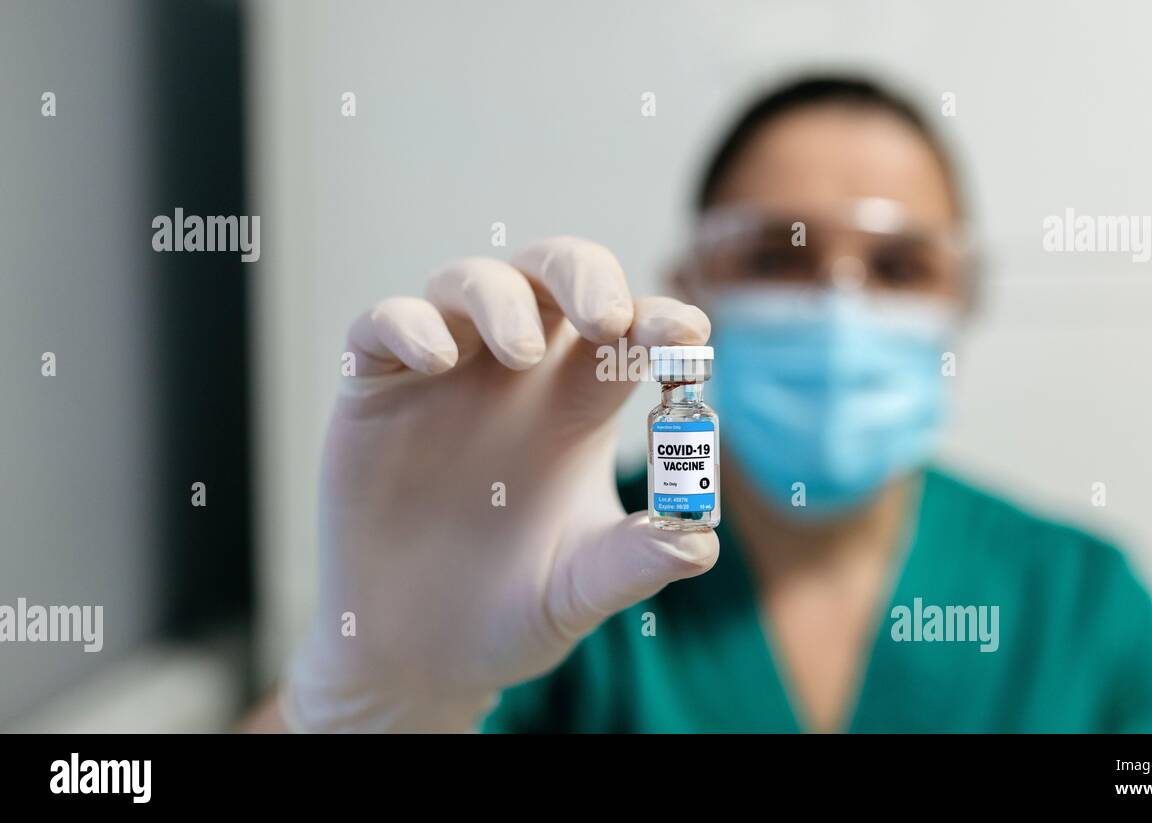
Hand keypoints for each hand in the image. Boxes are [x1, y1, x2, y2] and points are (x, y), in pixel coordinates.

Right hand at [281, 237, 718, 731]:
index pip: (626, 331)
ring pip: (469, 283)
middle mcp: (514, 375)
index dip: (658, 319)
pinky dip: (409, 324)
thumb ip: (637, 560)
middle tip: (607, 316)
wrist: (418, 659)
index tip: (687, 336)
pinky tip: (436, 360)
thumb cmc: (511, 613)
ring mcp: (442, 375)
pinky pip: (383, 325)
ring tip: (521, 351)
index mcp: (578, 406)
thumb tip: (699, 540)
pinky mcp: (373, 393)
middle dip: (583, 275)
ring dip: (500, 297)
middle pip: (552, 276)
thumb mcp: (581, 590)